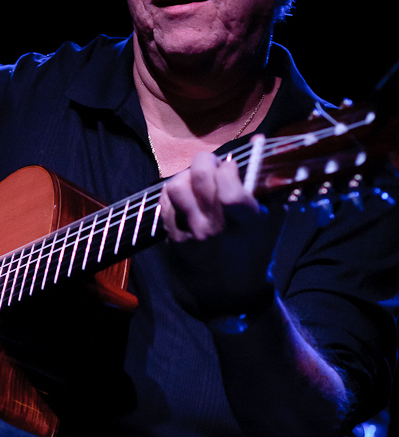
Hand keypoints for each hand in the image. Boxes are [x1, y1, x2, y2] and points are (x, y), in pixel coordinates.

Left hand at [160, 152, 282, 318]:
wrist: (233, 294)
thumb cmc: (256, 251)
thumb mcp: (272, 220)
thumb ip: (267, 183)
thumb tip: (258, 141)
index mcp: (244, 224)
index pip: (228, 187)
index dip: (228, 168)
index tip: (231, 167)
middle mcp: (215, 229)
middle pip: (199, 178)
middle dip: (205, 160)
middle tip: (211, 163)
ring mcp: (191, 236)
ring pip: (175, 188)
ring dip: (185, 176)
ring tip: (195, 180)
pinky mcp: (174, 241)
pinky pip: (165, 206)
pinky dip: (173, 195)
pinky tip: (184, 196)